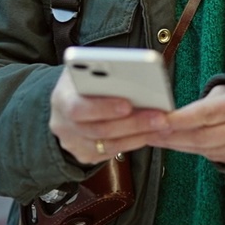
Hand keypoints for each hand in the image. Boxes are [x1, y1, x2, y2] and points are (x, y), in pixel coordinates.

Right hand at [48, 69, 169, 164]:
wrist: (66, 102)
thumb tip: (135, 70)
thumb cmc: (82, 82)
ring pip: (109, 144)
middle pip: (100, 129)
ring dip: (139, 134)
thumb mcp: (85, 69)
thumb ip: (102, 72)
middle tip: (160, 116)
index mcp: (61, 98)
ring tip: (162, 124)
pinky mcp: (85, 155)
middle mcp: (63, 125)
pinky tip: (151, 133)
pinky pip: (112, 152)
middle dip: (133, 123)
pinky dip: (134, 142)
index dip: (103, 108)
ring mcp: (73, 143)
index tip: (128, 104)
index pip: (78, 108)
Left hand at [148, 84, 224, 165]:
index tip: (160, 119)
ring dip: (176, 144)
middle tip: (149, 131)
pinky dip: (189, 149)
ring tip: (154, 137)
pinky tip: (173, 143)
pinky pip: (209, 156)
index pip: (208, 113)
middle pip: (203, 136)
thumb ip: (205, 103)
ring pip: (203, 149)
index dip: (182, 118)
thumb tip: (174, 113)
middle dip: (172, 135)